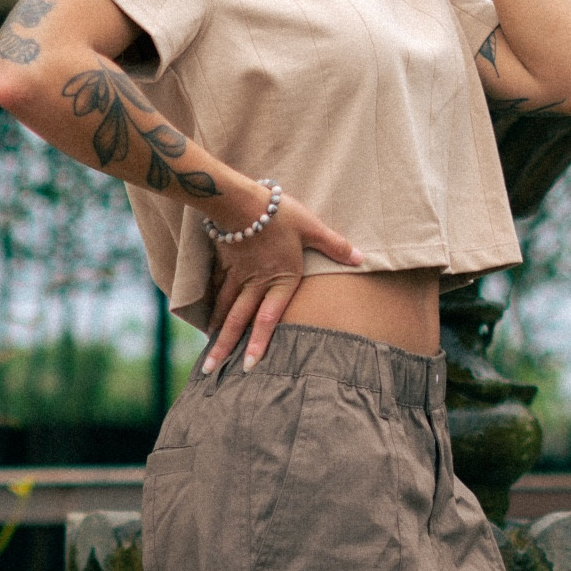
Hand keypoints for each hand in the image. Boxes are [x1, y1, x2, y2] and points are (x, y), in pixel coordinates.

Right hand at [202, 188, 361, 373]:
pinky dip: (213, 305)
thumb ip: (334, 245)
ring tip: (210, 350)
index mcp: (280, 279)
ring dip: (218, 330)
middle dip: (225, 347)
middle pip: (239, 321)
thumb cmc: (279, 214)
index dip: (258, 344)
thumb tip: (360, 258)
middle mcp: (256, 283)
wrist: (240, 200)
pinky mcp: (225, 262)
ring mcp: (238, 274)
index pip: (268, 319)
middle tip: (212, 371)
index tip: (248, 366)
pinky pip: (218, 288)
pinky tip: (209, 316)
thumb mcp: (311, 227)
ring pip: (226, 308)